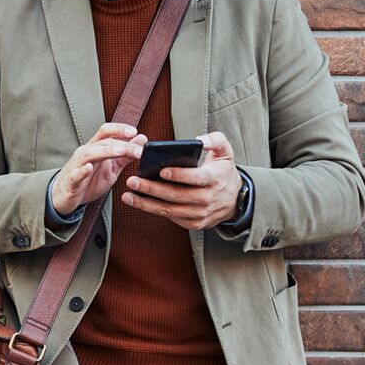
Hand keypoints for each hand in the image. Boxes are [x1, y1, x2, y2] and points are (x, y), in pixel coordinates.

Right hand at [49, 121, 142, 215]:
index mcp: (95, 148)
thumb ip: (126, 155)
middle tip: (139, 150)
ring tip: (121, 151)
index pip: (106, 132)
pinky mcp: (71, 181)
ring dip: (107, 151)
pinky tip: (89, 168)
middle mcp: (85, 153)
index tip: (134, 132)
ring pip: (90, 154)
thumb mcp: (112, 169)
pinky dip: (82, 170)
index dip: (119, 129)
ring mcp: (77, 166)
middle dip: (123, 145)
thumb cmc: (88, 181)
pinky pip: (76, 174)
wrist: (65, 196)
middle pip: (103, 143)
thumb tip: (142, 139)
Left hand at [121, 128, 243, 230]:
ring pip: (170, 210)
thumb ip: (215, 140)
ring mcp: (200, 214)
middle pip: (177, 195)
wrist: (235, 200)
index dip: (179, 175)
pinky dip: (154, 211)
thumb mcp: (226, 152)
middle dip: (152, 189)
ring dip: (147, 204)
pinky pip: (171, 218)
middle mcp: (207, 199)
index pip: (196, 178)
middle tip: (133, 181)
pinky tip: (140, 203)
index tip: (162, 171)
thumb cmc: (224, 171)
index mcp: (215, 179)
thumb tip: (198, 140)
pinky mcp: (194, 223)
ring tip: (128, 195)